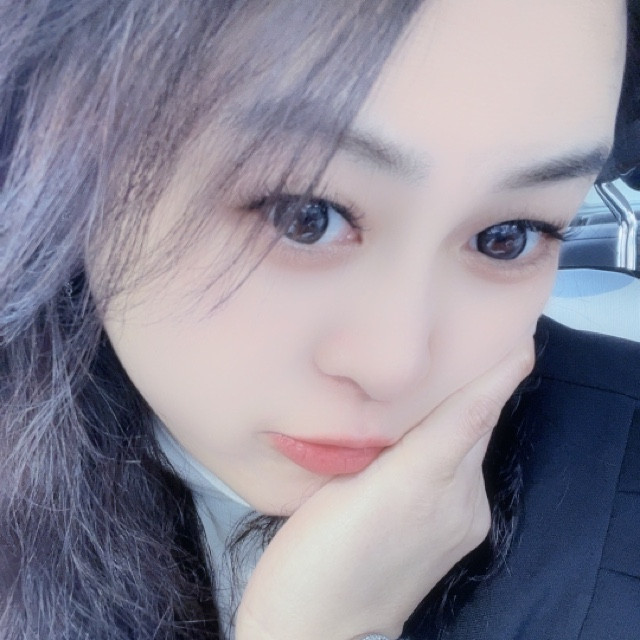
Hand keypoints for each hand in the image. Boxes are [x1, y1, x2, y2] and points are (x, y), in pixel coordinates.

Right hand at [236, 339, 534, 639]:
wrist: (316, 631)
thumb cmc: (314, 557)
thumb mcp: (343, 489)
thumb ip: (390, 443)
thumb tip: (429, 402)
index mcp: (428, 484)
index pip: (473, 413)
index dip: (496, 373)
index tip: (516, 336)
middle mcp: (460, 501)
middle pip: (471, 426)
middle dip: (475, 383)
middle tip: (462, 338)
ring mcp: (461, 520)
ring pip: (465, 447)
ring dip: (460, 411)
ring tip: (440, 372)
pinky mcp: (455, 533)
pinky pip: (458, 470)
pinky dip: (450, 443)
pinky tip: (426, 428)